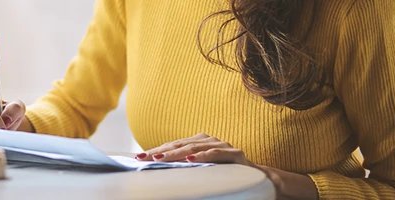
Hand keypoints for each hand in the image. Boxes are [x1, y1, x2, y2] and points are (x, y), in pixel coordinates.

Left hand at [136, 133, 254, 166]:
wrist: (256, 178)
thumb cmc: (223, 174)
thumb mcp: (200, 169)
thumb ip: (183, 165)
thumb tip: (157, 167)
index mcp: (198, 141)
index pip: (172, 145)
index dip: (156, 150)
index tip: (139, 157)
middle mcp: (208, 140)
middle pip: (179, 145)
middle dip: (160, 152)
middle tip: (144, 158)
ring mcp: (222, 144)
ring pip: (194, 148)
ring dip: (175, 153)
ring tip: (159, 158)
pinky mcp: (234, 153)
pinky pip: (215, 154)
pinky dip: (202, 156)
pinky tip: (190, 159)